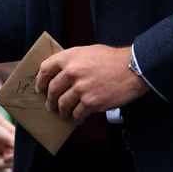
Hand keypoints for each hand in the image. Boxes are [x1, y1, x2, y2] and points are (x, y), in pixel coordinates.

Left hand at [34, 45, 148, 123]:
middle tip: (50, 106)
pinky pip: (77, 113)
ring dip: (61, 112)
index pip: (45, 69)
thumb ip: (73, 61)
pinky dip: (76, 118)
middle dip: (49, 100)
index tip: (40, 89)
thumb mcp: (87, 52)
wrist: (132, 68)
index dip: (40, 81)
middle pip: (52, 90)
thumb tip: (61, 72)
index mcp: (69, 57)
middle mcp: (72, 72)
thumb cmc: (111, 59)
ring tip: (63, 115)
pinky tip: (77, 120)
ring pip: (63, 104)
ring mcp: (81, 88)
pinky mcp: (91, 102)